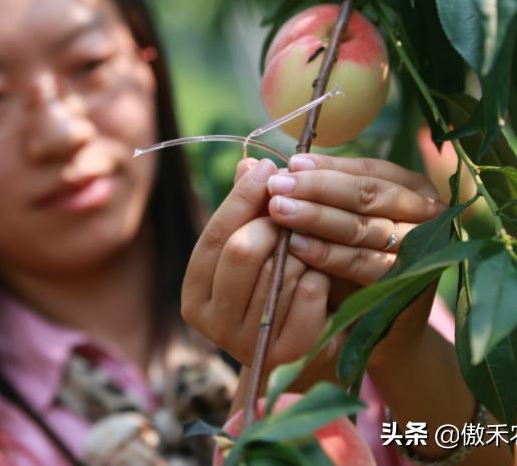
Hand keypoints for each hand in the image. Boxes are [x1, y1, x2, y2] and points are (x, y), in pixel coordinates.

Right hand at [182, 157, 338, 382]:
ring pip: (279, 271)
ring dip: (301, 252)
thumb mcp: (257, 248)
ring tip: (310, 248)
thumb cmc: (276, 288)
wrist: (306, 349)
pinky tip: (321, 277)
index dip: (242, 198)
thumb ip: (248, 210)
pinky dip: (319, 279)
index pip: (215, 235)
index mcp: (195, 293)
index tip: (268, 168)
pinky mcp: (285, 353)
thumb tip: (249, 164)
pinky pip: (308, 295)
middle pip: (242, 251)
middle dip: (274, 224)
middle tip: (294, 211)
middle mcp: (212, 322)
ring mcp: (245, 342)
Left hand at [264, 153, 446, 370]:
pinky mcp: (409, 283)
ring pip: (365, 226)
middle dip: (317, 188)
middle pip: (367, 194)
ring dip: (317, 217)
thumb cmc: (348, 268)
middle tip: (276, 185)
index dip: (327, 167)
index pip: (368, 170)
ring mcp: (422, 248)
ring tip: (279, 210)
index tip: (288, 164)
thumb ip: (296, 194)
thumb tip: (248, 165)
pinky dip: (329, 254)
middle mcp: (426, 213)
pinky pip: (364, 263)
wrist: (380, 331)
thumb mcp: (326, 225)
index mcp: (411, 188)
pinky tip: (296, 246)